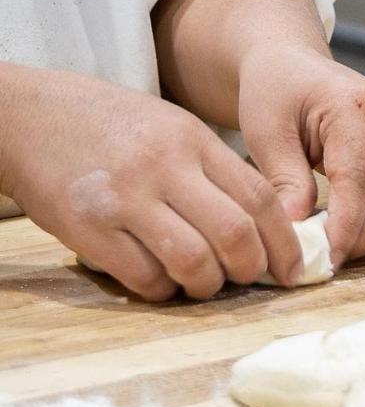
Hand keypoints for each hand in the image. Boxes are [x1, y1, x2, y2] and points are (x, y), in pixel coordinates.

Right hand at [0, 65, 301, 300]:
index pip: (259, 198)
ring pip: (194, 261)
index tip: (294, 269)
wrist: (27, 116)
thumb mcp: (170, 127)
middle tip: (249, 279)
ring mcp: (125, 198)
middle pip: (235, 234)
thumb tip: (263, 225)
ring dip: (208, 286)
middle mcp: (164, 167)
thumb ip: (213, 169)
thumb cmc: (107, 125)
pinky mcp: (90, 228)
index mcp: (191, 140)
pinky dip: (163, 291)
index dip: (285, 242)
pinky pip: (145, 277)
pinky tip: (161, 281)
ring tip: (204, 284)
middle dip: (253, 270)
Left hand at [238, 48, 364, 268]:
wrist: (292, 66)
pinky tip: (351, 233)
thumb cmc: (274, 92)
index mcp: (355, 106)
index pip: (359, 178)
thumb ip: (284, 179)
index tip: (324, 257)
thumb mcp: (265, 130)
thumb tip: (299, 231)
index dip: (345, 225)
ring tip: (339, 247)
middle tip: (333, 258)